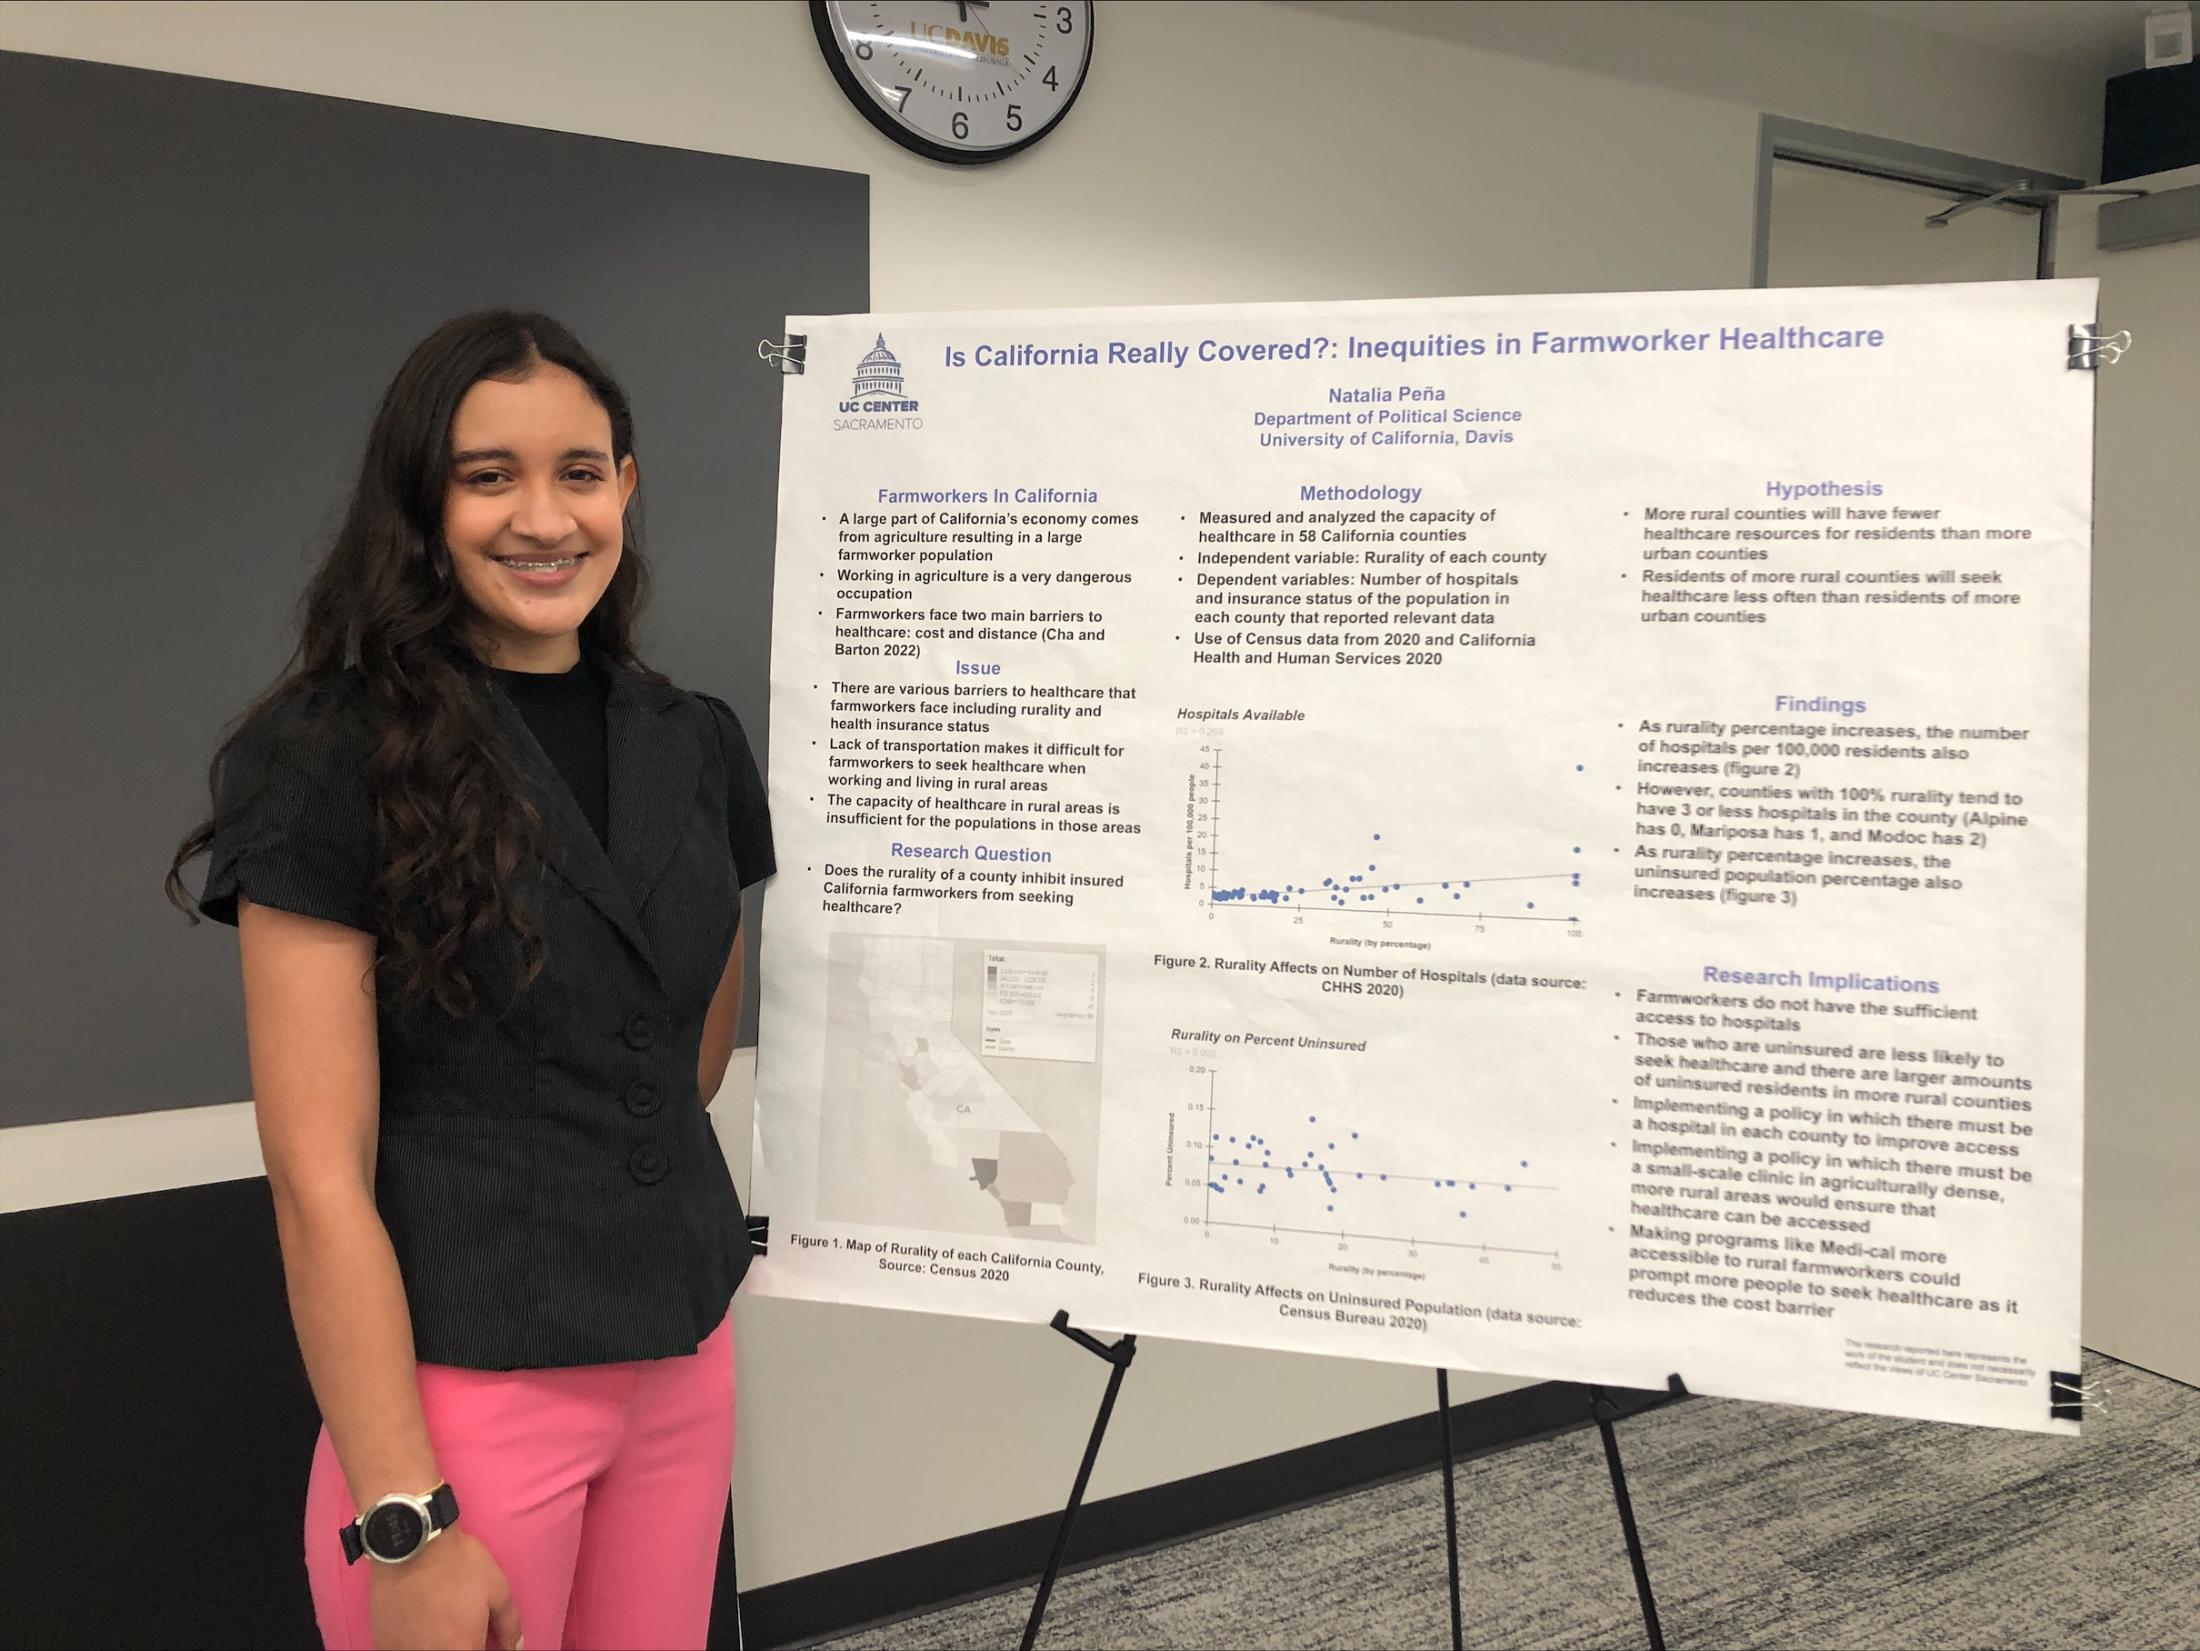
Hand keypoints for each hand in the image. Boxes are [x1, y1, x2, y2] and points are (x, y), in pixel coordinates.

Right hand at [369, 1526, 522, 1650]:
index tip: (477, 1636)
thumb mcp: (497, 1588)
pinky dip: (412, 1644)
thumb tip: (515, 1646)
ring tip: (438, 1622)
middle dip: (459, 1645)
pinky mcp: (382, 1643)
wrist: (411, 1543)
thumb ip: (508, 1623)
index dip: (478, 1646)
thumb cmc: (457, 1564)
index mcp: (462, 1650)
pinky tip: (418, 1625)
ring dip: (435, 1645)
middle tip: (457, 1624)